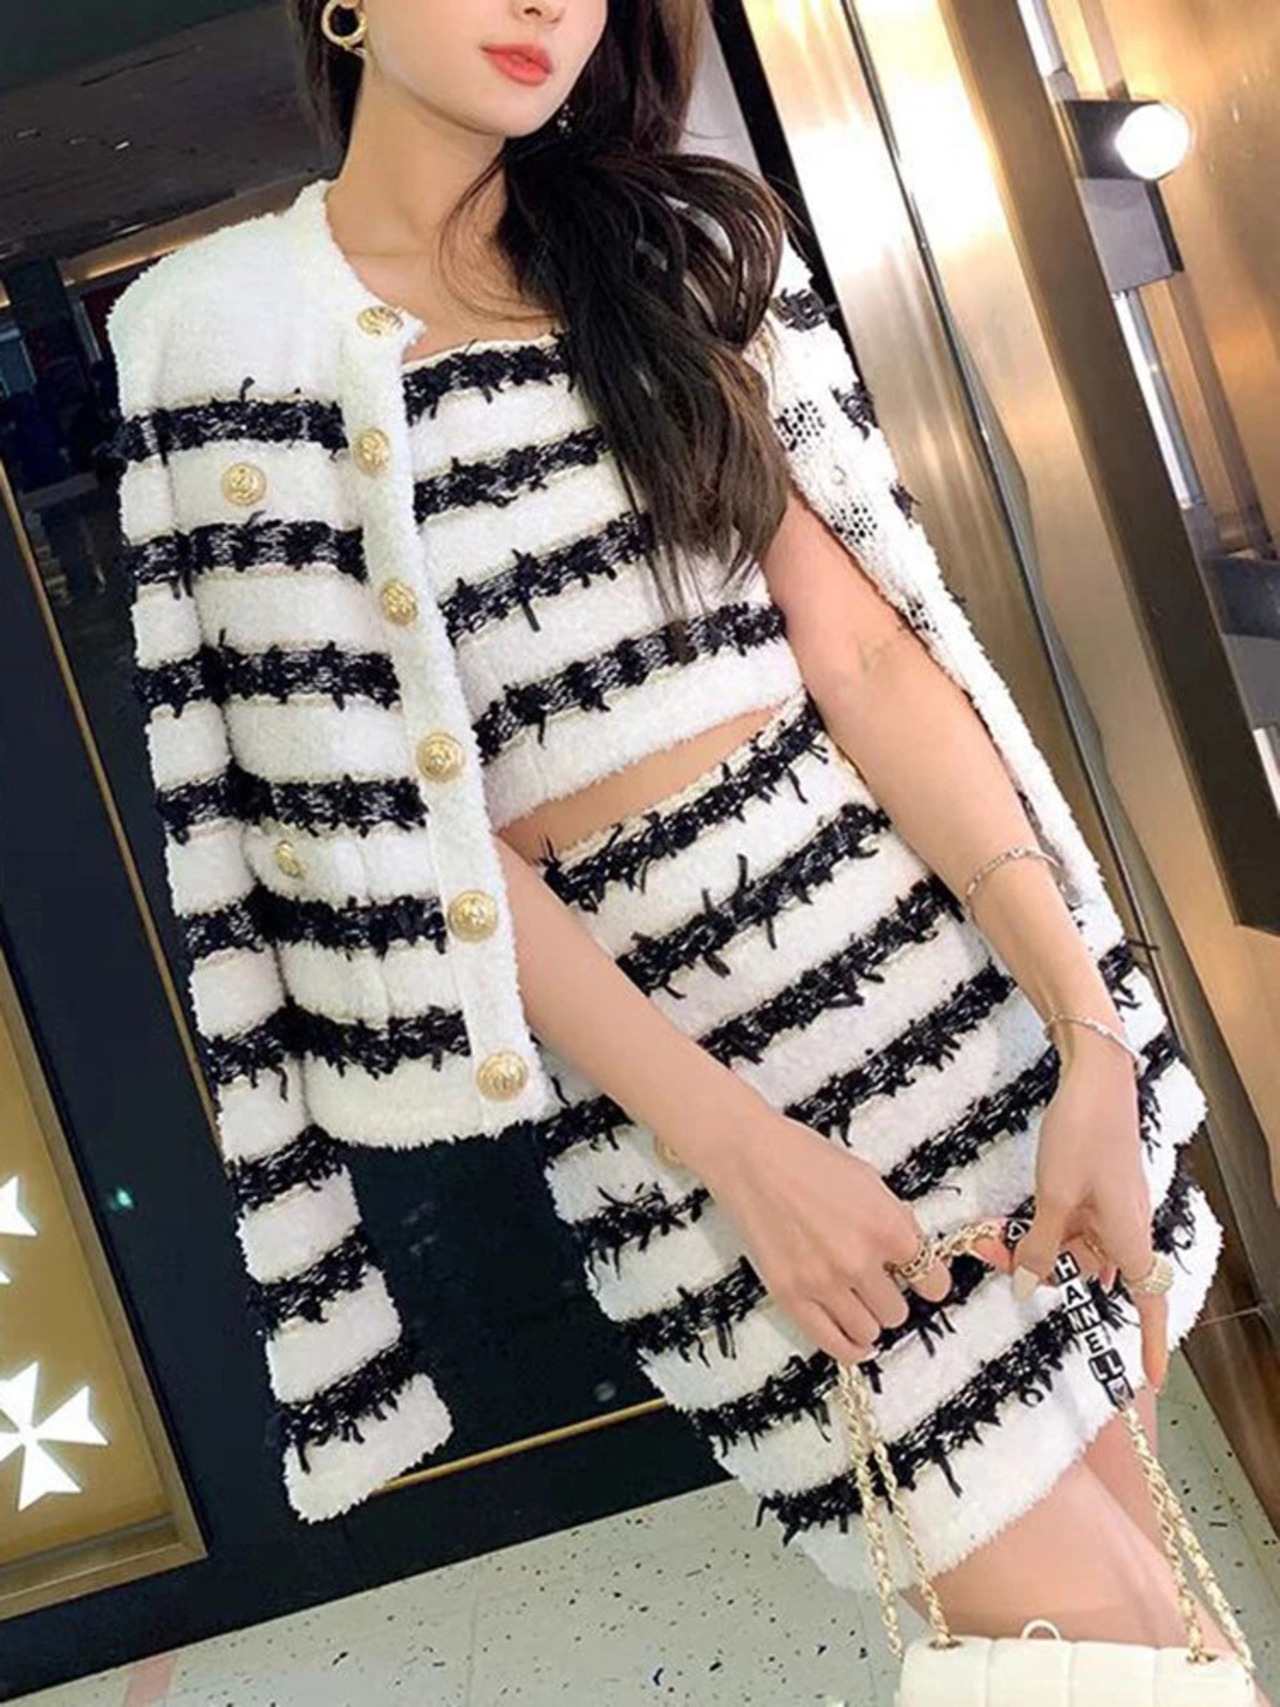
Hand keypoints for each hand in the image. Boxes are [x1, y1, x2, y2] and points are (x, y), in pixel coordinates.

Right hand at [692, 1106, 953, 1364]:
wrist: (749, 1157)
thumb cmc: (807, 1158)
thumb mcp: (869, 1181)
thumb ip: (895, 1222)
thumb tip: (911, 1255)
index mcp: (888, 1227)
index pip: (933, 1283)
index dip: (928, 1282)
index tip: (920, 1280)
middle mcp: (860, 1261)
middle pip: (898, 1312)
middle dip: (889, 1296)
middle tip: (874, 1280)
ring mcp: (824, 1282)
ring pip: (869, 1331)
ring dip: (867, 1317)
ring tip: (855, 1299)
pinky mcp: (790, 1296)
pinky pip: (833, 1344)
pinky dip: (849, 1347)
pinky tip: (854, 1340)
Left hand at [1008, 1042, 1167, 1389]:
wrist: (1096, 1077)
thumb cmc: (1082, 1135)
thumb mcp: (1053, 1197)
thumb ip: (1041, 1247)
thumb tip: (1029, 1289)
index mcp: (1130, 1236)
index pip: (1150, 1301)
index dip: (1149, 1341)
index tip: (1150, 1379)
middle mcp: (1128, 1226)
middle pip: (1092, 1271)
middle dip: (1045, 1272)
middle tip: (993, 1258)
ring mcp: (1113, 1206)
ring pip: (1076, 1245)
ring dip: (1037, 1246)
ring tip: (989, 1237)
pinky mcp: (1098, 1187)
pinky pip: (1073, 1222)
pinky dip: (1045, 1225)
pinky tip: (1009, 1221)